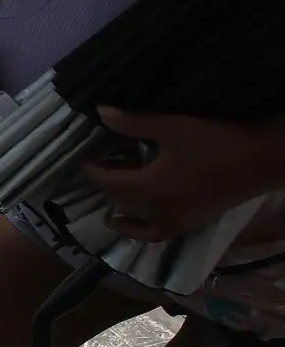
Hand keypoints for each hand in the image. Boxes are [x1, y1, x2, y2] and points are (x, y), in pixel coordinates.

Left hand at [82, 107, 284, 241]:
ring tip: (116, 187)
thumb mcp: (171, 128)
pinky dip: (136, 230)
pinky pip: (153, 234)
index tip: (87, 157)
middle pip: (118, 200)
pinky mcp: (187, 226)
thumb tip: (99, 112)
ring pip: (132, 219)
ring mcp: (172, 223)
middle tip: (106, 162)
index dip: (93, 170)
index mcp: (147, 188)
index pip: (107, 182)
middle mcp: (155, 212)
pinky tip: (128, 220)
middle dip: (107, 182)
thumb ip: (133, 124)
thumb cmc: (215, 141)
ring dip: (118, 205)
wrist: (258, 161)